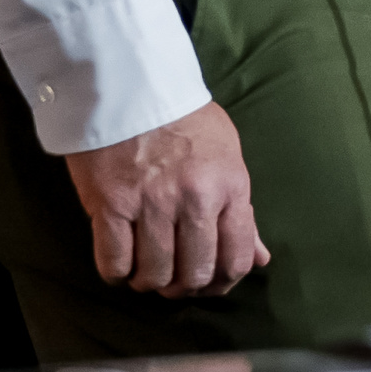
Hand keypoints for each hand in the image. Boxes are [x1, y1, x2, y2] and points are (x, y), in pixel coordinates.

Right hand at [65, 100, 266, 296]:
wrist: (129, 84)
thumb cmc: (183, 118)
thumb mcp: (227, 154)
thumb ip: (242, 210)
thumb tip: (260, 258)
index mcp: (229, 186)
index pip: (235, 259)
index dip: (221, 282)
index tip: (206, 280)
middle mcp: (194, 198)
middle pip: (193, 274)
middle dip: (183, 287)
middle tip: (172, 278)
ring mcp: (151, 202)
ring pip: (154, 274)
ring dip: (149, 281)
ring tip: (145, 269)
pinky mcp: (110, 203)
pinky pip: (114, 263)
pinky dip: (117, 273)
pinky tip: (121, 262)